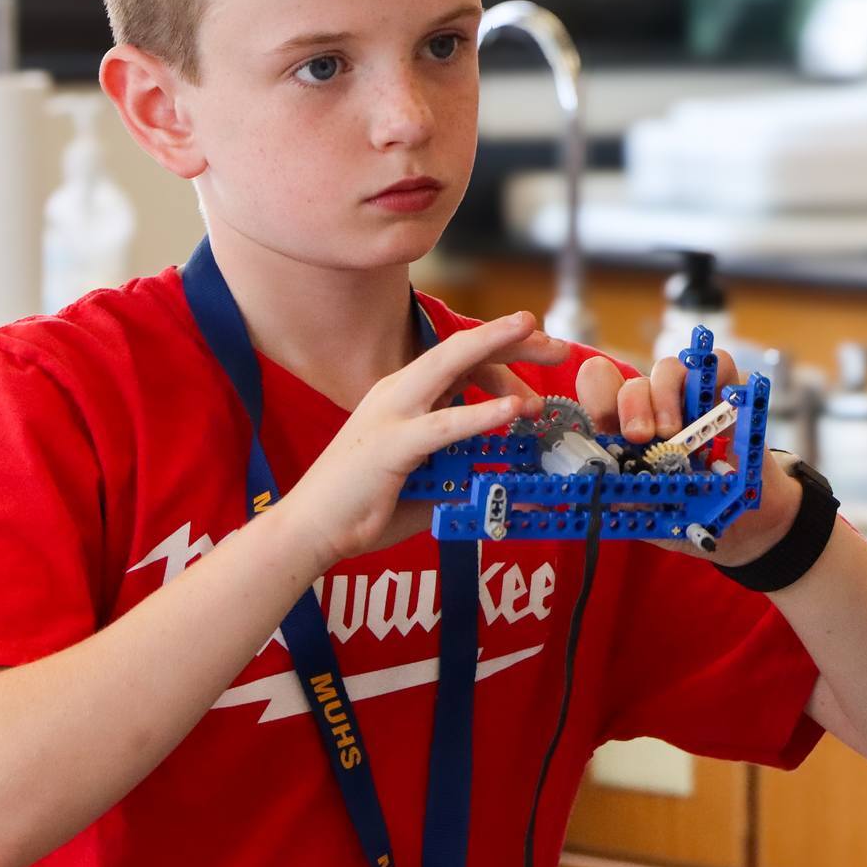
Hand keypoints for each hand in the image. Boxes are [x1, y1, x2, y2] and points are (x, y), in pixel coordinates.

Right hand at [278, 312, 574, 567]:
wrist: (310, 528)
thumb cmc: (364, 506)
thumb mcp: (425, 481)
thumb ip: (462, 473)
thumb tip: (510, 483)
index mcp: (405, 397)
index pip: (459, 363)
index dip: (502, 354)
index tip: (542, 357)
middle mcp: (398, 393)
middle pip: (460, 350)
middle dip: (509, 337)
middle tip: (556, 340)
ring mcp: (392, 414)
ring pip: (450, 365)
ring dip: (496, 348)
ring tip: (538, 338)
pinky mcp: (391, 443)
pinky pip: (443, 424)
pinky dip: (480, 413)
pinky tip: (513, 409)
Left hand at [572, 349, 800, 563]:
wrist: (740, 527)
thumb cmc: (685, 516)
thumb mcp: (648, 514)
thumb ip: (623, 500)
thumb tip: (599, 487)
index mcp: (623, 433)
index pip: (597, 391)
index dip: (595, 397)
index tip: (603, 429)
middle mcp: (652, 410)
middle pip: (628, 381)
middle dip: (630, 405)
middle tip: (640, 436)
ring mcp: (689, 400)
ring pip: (667, 368)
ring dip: (664, 395)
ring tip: (674, 432)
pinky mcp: (727, 395)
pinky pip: (718, 363)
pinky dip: (714, 373)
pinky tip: (714, 405)